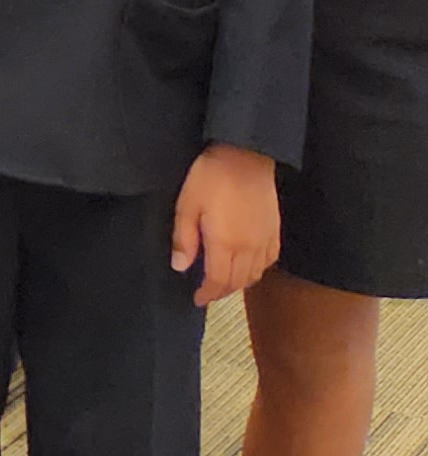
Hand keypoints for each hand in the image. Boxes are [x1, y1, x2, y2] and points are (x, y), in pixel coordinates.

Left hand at [174, 142, 281, 306]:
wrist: (246, 156)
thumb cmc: (211, 178)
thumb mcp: (187, 205)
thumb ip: (183, 239)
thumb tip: (180, 267)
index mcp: (225, 243)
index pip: (218, 280)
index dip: (208, 294)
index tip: (197, 300)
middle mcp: (249, 247)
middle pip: (238, 281)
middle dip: (222, 292)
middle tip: (208, 294)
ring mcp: (265, 239)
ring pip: (255, 274)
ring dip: (240, 284)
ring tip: (224, 284)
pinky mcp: (275, 230)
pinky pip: (270, 260)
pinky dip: (258, 270)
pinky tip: (249, 267)